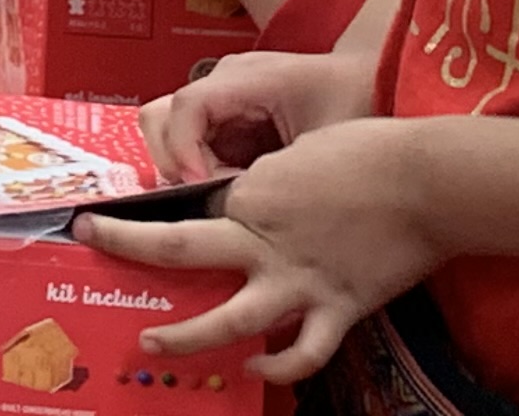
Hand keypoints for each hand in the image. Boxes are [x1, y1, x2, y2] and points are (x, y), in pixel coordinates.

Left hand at [106, 118, 442, 383]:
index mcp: (251, 195)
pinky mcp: (337, 308)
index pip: (192, 206)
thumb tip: (240, 205)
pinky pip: (301, 353)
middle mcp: (263, 240)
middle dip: (127, 244)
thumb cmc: (366, 150)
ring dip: (185, 334)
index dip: (158, 207)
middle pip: (180, 247)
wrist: (426, 180)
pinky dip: (276, 368)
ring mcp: (299, 280)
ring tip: (151, 341)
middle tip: (91, 240)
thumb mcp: (298, 153)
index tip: (126, 209)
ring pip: (229, 318)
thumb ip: (263, 184)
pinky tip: (254, 367)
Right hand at [141, 44, 377, 182]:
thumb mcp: (325, 139)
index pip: (187, 106)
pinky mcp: (229, 118)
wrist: (379, 87)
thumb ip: (282, 171)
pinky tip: (233, 195)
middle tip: (206, 199)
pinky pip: (195, 145)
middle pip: (161, 115)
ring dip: (183, 168)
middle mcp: (224, 81)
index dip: (183, 150)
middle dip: (172, 162)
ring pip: (169, 131)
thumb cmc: (358, 105)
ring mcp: (223, 98)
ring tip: (221, 200)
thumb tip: (240, 209)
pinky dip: (199, 172)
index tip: (203, 188)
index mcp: (247, 77)